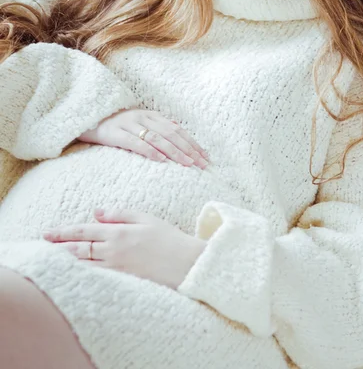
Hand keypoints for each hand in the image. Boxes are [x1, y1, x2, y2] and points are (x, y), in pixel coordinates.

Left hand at [42, 208, 205, 289]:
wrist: (187, 264)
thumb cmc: (169, 239)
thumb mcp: (146, 218)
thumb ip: (120, 214)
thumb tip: (97, 211)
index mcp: (119, 233)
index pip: (84, 231)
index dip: (64, 232)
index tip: (48, 233)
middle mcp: (114, 251)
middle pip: (79, 249)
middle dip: (59, 246)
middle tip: (42, 244)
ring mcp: (117, 269)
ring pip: (84, 265)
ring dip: (66, 262)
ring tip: (51, 259)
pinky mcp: (122, 282)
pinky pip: (96, 278)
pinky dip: (82, 275)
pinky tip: (73, 274)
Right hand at [77, 108, 208, 169]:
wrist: (86, 117)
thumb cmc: (115, 123)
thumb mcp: (138, 121)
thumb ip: (157, 124)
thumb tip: (178, 128)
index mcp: (151, 115)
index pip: (178, 130)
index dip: (193, 143)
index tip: (206, 158)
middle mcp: (143, 117)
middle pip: (171, 134)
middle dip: (189, 150)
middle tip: (202, 164)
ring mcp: (129, 124)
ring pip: (158, 138)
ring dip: (175, 152)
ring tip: (187, 164)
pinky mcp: (116, 133)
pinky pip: (136, 142)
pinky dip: (150, 151)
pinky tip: (161, 160)